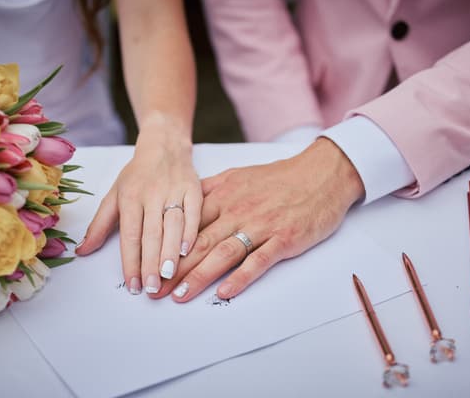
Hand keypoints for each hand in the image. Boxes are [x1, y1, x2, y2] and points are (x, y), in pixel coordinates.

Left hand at [75, 132, 201, 294]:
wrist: (164, 145)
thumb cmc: (138, 175)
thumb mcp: (114, 196)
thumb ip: (100, 225)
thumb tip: (81, 251)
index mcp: (130, 197)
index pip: (129, 235)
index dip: (130, 262)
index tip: (132, 285)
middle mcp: (152, 194)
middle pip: (151, 234)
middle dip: (151, 264)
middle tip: (152, 288)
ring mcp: (174, 190)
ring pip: (173, 225)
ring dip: (171, 252)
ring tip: (168, 276)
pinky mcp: (194, 188)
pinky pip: (194, 212)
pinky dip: (191, 231)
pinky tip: (187, 251)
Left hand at [153, 138, 364, 301]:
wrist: (321, 174)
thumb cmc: (278, 178)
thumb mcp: (238, 176)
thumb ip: (209, 190)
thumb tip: (181, 202)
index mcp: (223, 196)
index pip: (187, 225)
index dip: (164, 246)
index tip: (148, 265)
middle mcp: (237, 210)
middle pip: (199, 243)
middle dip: (174, 268)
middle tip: (154, 290)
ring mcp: (261, 225)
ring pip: (223, 253)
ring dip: (200, 276)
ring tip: (179, 295)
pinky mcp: (284, 238)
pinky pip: (259, 260)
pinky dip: (241, 278)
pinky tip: (225, 292)